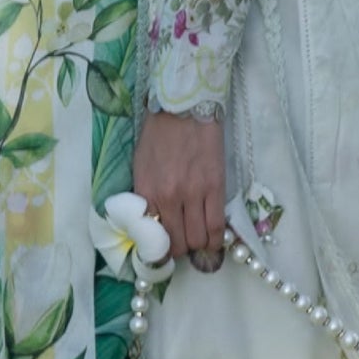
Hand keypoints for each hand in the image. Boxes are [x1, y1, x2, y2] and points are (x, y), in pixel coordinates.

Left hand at [133, 109, 225, 265]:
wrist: (183, 107)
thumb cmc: (158, 134)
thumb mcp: (140, 166)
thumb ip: (146, 195)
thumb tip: (152, 221)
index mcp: (147, 192)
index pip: (153, 238)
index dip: (161, 250)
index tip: (165, 250)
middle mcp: (169, 198)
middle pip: (178, 243)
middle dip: (180, 248)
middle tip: (183, 241)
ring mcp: (194, 194)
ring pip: (198, 239)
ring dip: (198, 245)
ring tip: (199, 238)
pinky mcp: (215, 187)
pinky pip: (217, 226)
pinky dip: (216, 239)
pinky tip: (214, 240)